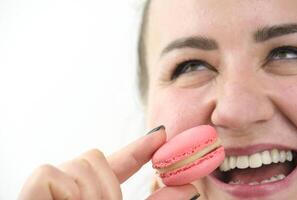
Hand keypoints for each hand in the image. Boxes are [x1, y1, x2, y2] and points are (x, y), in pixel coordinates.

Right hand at [18, 128, 165, 199]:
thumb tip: (191, 190)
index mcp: (90, 194)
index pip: (117, 165)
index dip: (138, 149)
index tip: (161, 135)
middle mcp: (69, 183)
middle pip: (97, 158)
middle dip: (108, 189)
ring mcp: (50, 181)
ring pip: (87, 163)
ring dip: (93, 196)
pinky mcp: (37, 181)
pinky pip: (61, 174)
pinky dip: (69, 196)